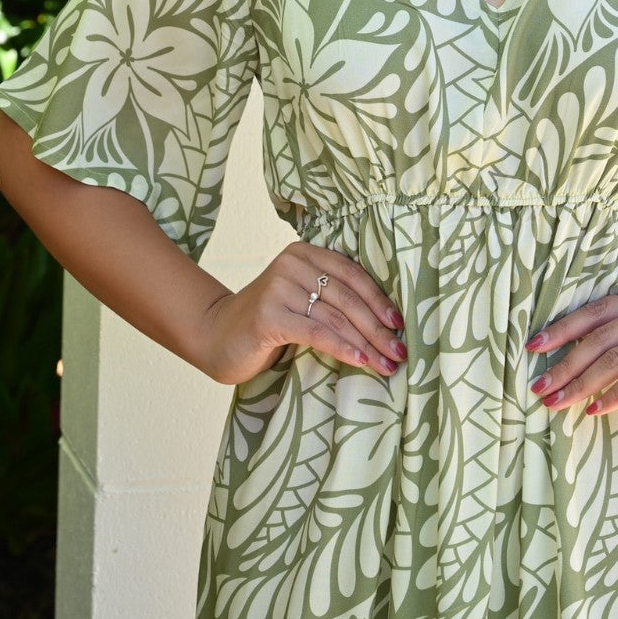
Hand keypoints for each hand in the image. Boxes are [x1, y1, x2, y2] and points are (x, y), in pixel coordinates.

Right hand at [206, 241, 406, 385]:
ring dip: (367, 344)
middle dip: (379, 328)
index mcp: (304, 253)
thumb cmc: (268, 322)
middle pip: (348, 298)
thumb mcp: (302, 300)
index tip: (401, 325)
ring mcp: (278, 288)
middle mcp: (292, 264)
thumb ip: (331, 298)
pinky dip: (343, 348)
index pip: (353, 274)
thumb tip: (386, 321)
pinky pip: (317, 332)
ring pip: (336, 317)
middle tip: (401, 352)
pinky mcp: (269, 315)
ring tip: (387, 365)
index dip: (380, 300)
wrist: (216, 336)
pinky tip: (361, 362)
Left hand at [525, 285, 617, 423]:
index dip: (561, 329)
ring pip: (614, 361)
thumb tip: (565, 350)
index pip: (594, 311)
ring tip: (557, 403)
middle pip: (599, 339)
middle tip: (539, 386)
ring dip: (580, 385)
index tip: (532, 347)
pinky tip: (593, 410)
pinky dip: (611, 396)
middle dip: (564, 365)